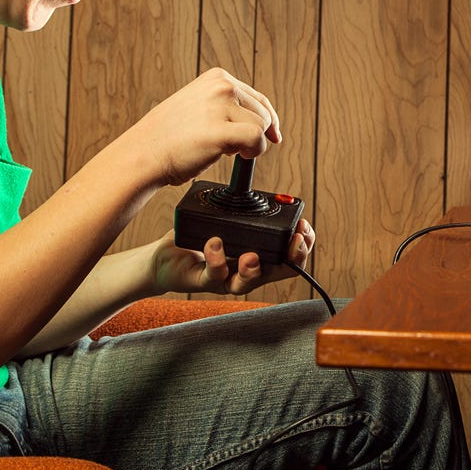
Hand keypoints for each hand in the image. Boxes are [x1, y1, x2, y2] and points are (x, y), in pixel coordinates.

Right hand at [128, 68, 281, 186]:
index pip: (256, 97)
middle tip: (233, 147)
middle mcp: (222, 86)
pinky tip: (234, 155)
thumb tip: (257, 121)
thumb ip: (224, 106)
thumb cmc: (168, 137)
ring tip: (222, 149)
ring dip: (249, 144)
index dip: (268, 119)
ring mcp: (222, 105)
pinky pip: (256, 140)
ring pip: (260, 127)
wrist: (144, 153)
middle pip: (263, 112)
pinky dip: (252, 153)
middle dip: (255, 133)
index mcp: (216, 77)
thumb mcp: (198, 106)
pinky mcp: (222, 129)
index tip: (273, 134)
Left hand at [150, 218, 315, 295]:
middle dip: (294, 258)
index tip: (304, 227)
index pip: (291, 256)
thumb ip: (246, 209)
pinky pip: (214, 274)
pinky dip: (217, 259)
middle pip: (280, 272)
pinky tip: (215, 242)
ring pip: (247, 282)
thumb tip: (264, 187)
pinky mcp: (204, 280)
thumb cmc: (201, 237)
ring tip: (252, 256)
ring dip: (253, 269)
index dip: (304, 245)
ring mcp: (227, 278)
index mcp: (259, 254)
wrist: (166, 255)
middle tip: (296, 242)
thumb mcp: (229, 218)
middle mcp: (247, 269)